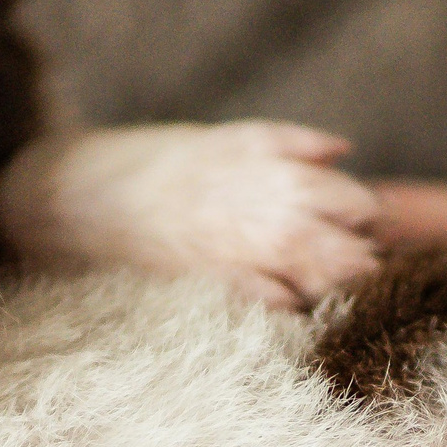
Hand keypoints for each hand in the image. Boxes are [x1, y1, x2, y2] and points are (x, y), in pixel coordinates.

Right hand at [0, 122, 381, 307]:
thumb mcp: (225, 140)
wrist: (79, 198)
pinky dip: (291, 307)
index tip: (364, 230)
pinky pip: (273, 305)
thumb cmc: (158, 167)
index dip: (367, 221)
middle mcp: (264, 207)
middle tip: (357, 266)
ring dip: (334, 288)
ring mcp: (241, 250)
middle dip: (361, 261)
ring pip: (320, 279)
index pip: (357, 202)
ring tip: (330, 288)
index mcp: (272, 165)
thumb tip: (343, 149)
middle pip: (349, 248)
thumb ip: (289, 144)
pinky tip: (291, 306)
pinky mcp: (214, 287)